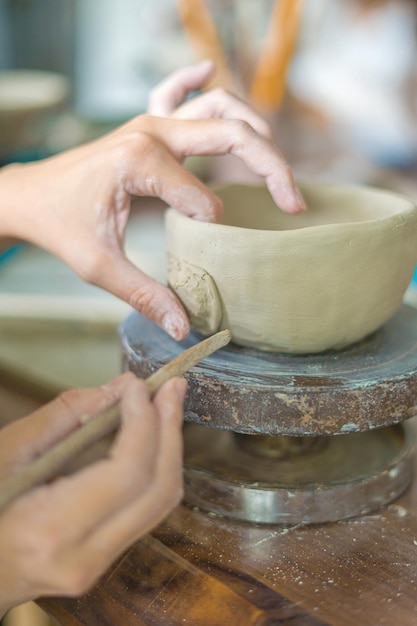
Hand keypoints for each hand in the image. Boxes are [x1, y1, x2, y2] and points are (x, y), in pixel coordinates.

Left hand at [0, 62, 303, 339]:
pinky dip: (195, 80)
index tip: (212, 251)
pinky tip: (208, 68)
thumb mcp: (100, 266)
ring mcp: (148, 122)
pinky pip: (175, 92)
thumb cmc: (60, 225)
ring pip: (216, 106)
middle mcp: (151, 132)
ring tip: (276, 158)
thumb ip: (145, 295)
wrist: (27, 196)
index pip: (204, 200)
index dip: (215, 229)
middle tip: (294, 200)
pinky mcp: (143, 125)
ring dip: (252, 126)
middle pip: (231, 135)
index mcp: (141, 163)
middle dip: (271, 168)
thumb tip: (183, 327)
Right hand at [0, 372, 185, 614]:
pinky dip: (155, 467)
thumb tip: (122, 386)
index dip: (144, 423)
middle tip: (172, 387)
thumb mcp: (5, 452)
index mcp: (51, 530)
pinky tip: (152, 437)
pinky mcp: (102, 562)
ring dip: (168, 446)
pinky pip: (146, 511)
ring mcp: (96, 567)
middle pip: (157, 489)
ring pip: (160, 503)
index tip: (141, 387)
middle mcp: (83, 558)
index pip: (128, 473)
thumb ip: (65, 416)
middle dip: (169, 429)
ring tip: (167, 403)